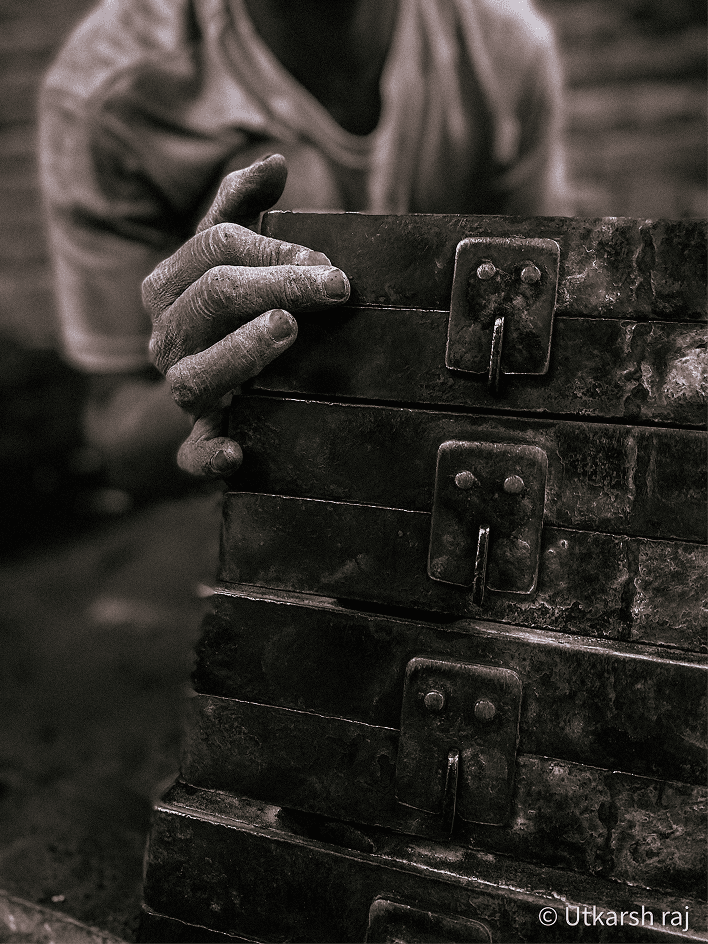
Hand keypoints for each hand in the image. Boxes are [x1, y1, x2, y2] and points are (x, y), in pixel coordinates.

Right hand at [143, 154, 349, 476]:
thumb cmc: (224, 314)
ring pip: (194, 373)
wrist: (204, 390)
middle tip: (332, 285)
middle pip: (212, 298)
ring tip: (287, 329)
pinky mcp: (198, 438)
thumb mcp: (227, 256)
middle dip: (276, 285)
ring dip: (241, 350)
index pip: (214, 249)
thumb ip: (242, 209)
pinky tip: (236, 452)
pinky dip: (210, 455)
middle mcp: (168, 338)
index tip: (325, 259)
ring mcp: (181, 390)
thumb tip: (274, 162)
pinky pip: (193, 454)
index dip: (272, 248)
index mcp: (171, 286)